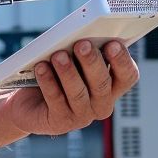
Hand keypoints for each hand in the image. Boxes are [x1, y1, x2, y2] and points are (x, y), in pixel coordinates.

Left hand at [1, 40, 138, 135]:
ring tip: (58, 55)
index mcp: (112, 86)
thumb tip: (82, 35)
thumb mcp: (73, 60)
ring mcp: (82, 116)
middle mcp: (101, 104)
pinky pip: (56, 100)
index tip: (112, 43)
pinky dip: (48, 82)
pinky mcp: (60, 122)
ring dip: (68, 72)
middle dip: (92, 62)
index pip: (128, 76)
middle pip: (102, 84)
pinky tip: (41, 67)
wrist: (30, 103)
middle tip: (82, 44)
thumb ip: (82, 51)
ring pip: (78, 93)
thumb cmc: (57, 74)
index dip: (122, 61)